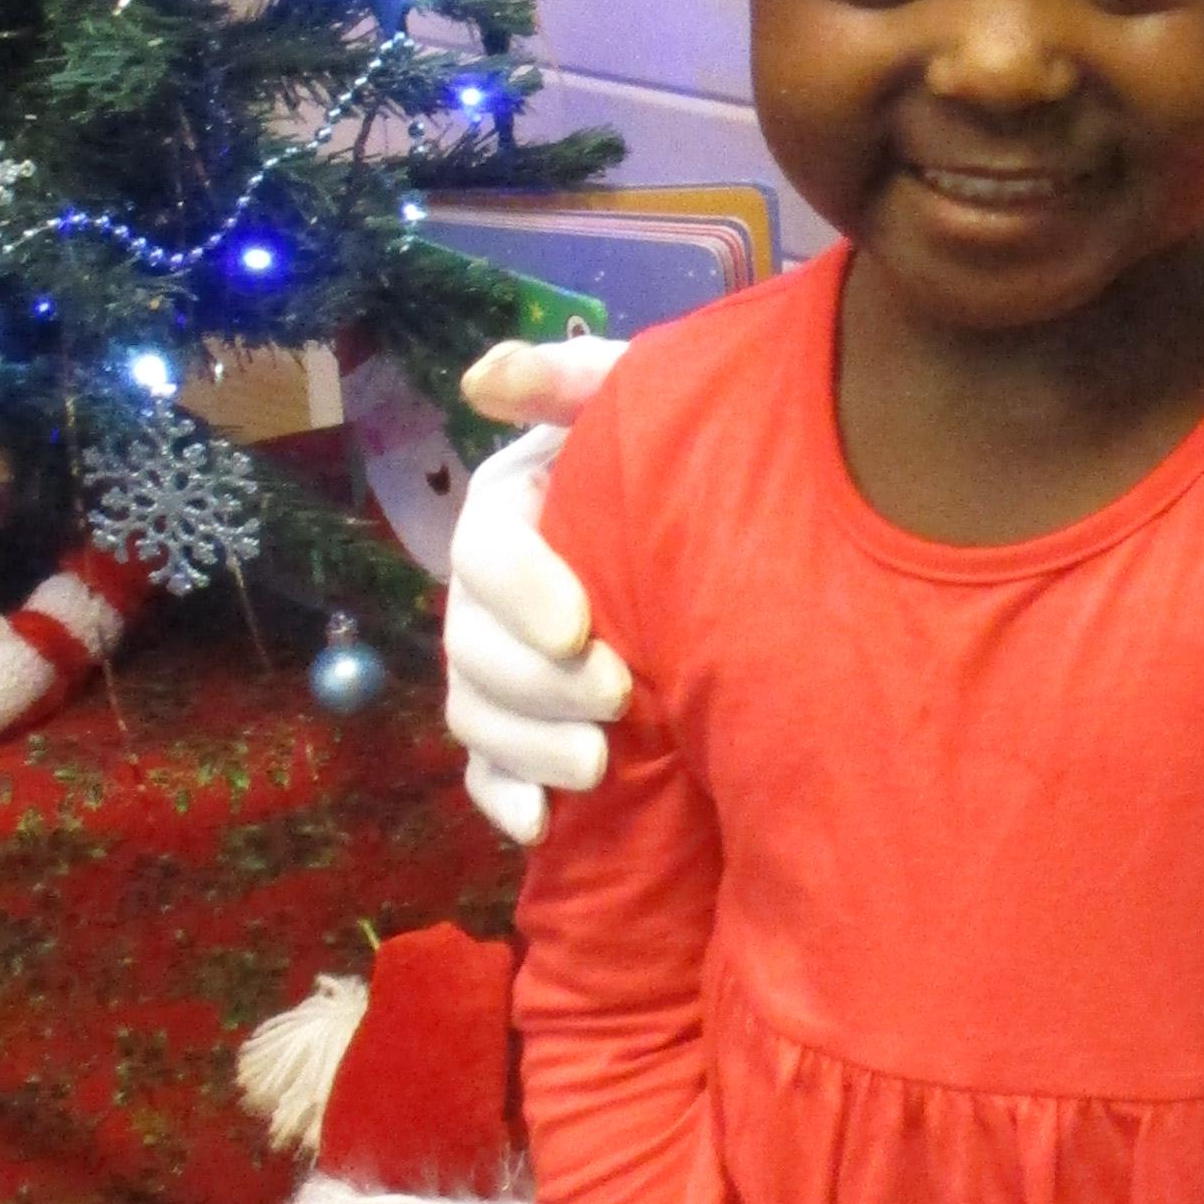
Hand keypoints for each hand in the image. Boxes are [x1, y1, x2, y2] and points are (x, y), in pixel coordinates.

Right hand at [443, 347, 633, 848]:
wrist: (731, 534)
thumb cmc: (681, 459)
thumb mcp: (638, 402)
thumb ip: (573, 378)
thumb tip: (483, 377)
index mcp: (507, 509)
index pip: (485, 550)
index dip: (520, 591)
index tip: (580, 629)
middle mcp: (487, 589)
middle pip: (472, 645)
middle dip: (537, 683)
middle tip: (617, 703)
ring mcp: (496, 664)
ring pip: (475, 712)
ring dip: (524, 745)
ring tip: (595, 767)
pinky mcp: (517, 725)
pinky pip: (485, 770)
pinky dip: (504, 798)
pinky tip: (537, 825)